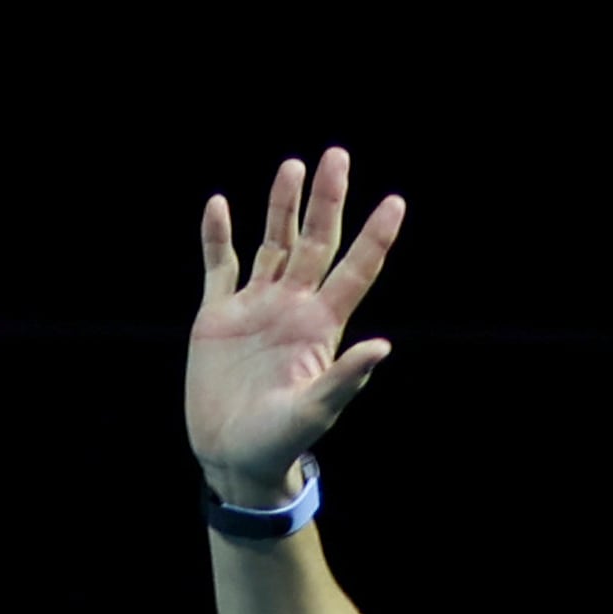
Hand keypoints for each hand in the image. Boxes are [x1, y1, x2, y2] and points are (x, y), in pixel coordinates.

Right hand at [187, 147, 402, 509]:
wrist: (232, 457)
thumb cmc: (279, 442)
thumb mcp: (315, 412)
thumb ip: (345, 378)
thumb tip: (383, 346)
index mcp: (320, 326)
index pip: (354, 271)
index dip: (374, 237)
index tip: (395, 203)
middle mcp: (292, 307)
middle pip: (316, 243)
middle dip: (327, 201)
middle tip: (337, 156)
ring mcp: (256, 307)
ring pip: (273, 244)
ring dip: (281, 207)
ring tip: (293, 167)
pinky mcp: (218, 316)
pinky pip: (219, 266)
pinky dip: (217, 237)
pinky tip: (219, 206)